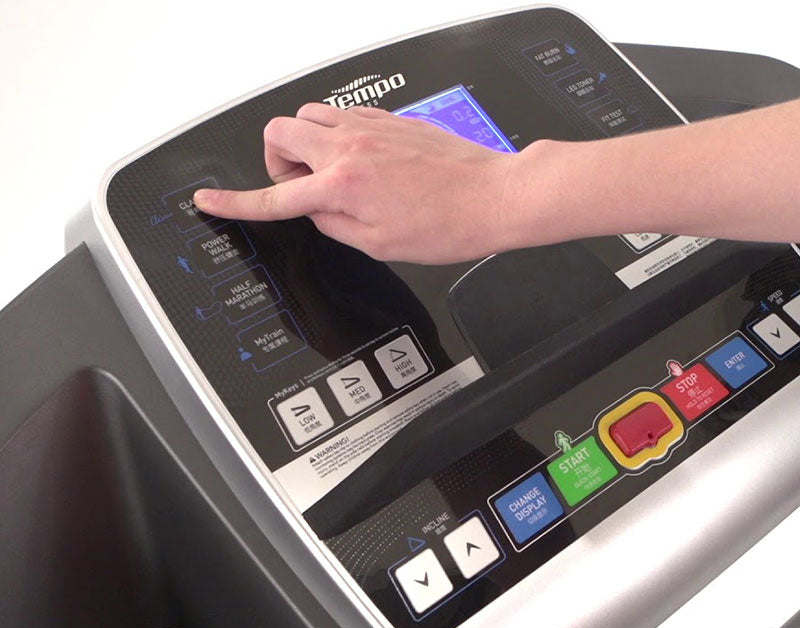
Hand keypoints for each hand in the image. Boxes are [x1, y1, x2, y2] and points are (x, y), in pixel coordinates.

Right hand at [193, 103, 534, 263]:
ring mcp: (371, 127)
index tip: (210, 201)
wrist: (493, 197)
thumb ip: (332, 225)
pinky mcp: (390, 119)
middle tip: (299, 186)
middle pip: (278, 131)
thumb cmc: (447, 224)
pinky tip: (361, 161)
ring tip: (331, 174)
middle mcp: (351, 147)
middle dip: (275, 160)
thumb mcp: (378, 244)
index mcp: (343, 185)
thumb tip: (312, 211)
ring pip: (309, 115)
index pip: (273, 194)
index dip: (235, 202)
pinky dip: (336, 135)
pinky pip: (344, 114)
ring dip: (305, 143)